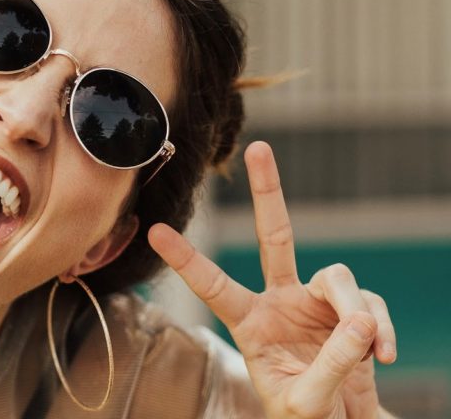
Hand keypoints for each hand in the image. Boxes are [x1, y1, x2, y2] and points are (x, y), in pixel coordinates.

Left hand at [149, 142, 396, 418]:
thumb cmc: (304, 414)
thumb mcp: (304, 400)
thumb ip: (329, 364)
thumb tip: (359, 323)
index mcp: (249, 323)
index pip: (213, 286)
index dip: (186, 260)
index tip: (155, 231)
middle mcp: (279, 301)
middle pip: (274, 236)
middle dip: (267, 192)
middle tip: (260, 147)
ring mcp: (316, 302)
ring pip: (337, 276)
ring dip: (355, 311)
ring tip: (366, 350)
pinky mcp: (352, 311)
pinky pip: (370, 306)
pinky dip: (380, 330)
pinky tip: (383, 356)